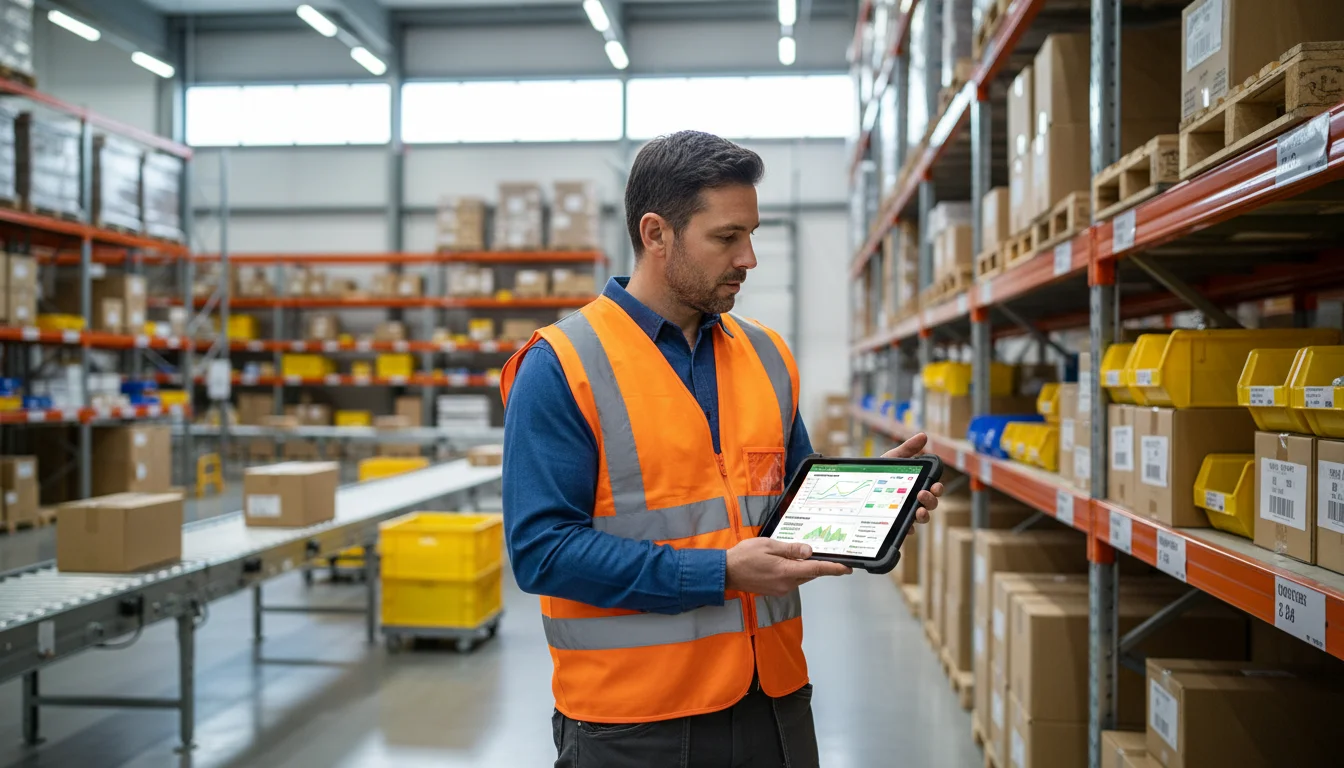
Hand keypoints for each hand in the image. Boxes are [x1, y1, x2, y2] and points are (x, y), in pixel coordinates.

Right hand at [725, 538, 851, 595]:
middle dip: (817, 565)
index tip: (846, 568)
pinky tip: (785, 562)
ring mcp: (781, 589)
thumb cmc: (744, 556)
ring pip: (800, 577)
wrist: (726, 573)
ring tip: (796, 554)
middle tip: (822, 553)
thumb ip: (790, 549)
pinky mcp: (775, 590)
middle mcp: (786, 584)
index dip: (833, 569)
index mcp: (786, 571)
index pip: (816, 570)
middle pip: (809, 574)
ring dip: (803, 568)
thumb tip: (809, 551)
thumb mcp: (768, 545)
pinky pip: (791, 580)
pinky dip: (793, 571)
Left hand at [881, 433, 943, 524]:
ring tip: (919, 511)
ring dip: (924, 515)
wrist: (859, 485)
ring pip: (922, 518)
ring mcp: (906, 513)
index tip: (935, 486)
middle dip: (931, 501)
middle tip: (922, 495)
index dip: (938, 489)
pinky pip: (906, 530)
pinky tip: (907, 527)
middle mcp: (915, 501)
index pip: (933, 489)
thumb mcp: (892, 459)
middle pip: (931, 504)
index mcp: (918, 485)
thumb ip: (908, 449)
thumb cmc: (880, 472)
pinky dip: (909, 528)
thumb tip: (923, 435)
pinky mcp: (896, 524)